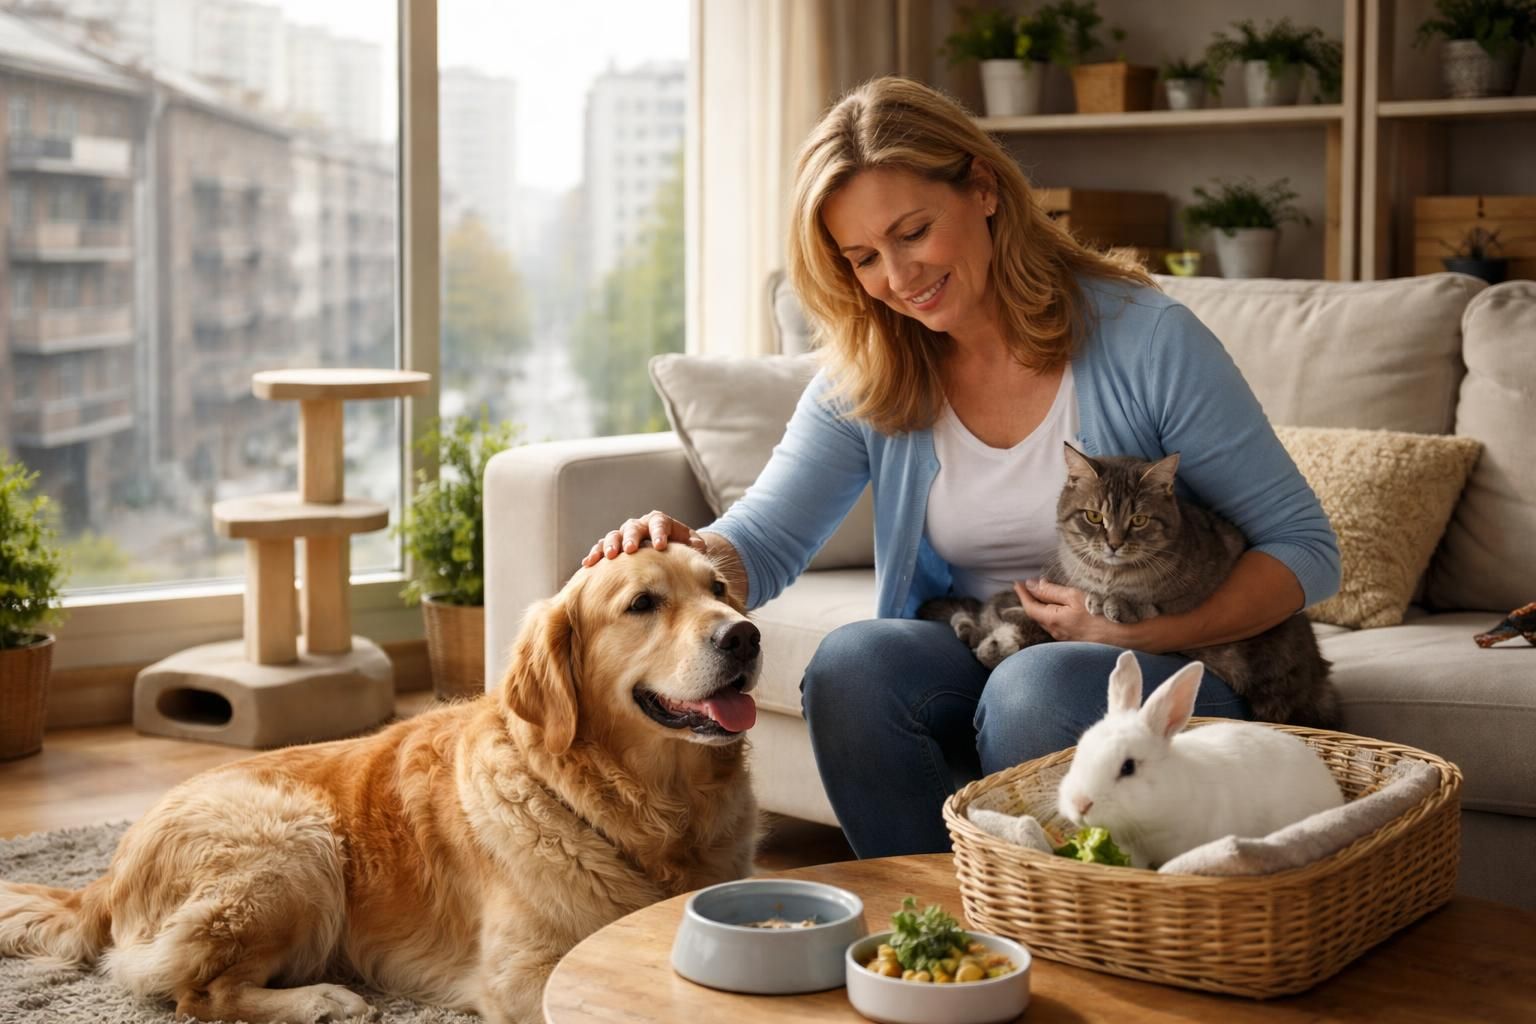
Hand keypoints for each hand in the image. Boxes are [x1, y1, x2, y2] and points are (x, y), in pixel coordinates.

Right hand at [581, 510, 707, 567]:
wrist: (669, 551)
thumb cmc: (682, 548)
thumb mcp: (692, 545)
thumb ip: (695, 545)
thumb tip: (696, 547)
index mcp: (660, 521)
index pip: (659, 522)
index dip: (659, 533)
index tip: (660, 546)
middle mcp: (640, 526)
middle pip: (633, 527)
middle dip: (631, 538)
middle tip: (629, 550)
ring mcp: (624, 535)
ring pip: (614, 535)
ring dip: (609, 545)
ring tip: (608, 557)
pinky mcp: (614, 547)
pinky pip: (601, 548)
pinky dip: (595, 554)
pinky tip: (588, 564)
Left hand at [1013, 578, 1143, 646]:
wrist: (1127, 637)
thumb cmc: (1101, 613)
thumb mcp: (1074, 596)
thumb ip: (1051, 591)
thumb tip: (1032, 584)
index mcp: (1053, 620)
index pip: (1030, 607)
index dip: (1022, 594)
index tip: (1017, 583)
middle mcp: (1057, 633)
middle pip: (1038, 615)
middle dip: (1031, 600)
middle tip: (1028, 586)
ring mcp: (1067, 639)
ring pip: (1049, 622)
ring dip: (1043, 608)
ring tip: (1043, 595)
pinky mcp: (1077, 641)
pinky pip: (1060, 627)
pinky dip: (1055, 615)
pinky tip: (1061, 609)